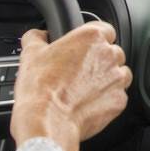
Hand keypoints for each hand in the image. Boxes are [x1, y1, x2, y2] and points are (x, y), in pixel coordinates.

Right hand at [10, 21, 130, 150]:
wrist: (47, 121)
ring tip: (85, 89)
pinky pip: (118, 96)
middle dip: (99, 61)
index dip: (92, 40)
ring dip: (106, 79)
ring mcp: (117, 79)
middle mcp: (109, 55)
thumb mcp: (30, 54)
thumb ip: (37, 37)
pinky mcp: (119, 101)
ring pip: (119, 74)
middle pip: (112, 52)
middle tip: (79, 72)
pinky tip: (89, 103)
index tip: (83, 49)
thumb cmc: (40, 88)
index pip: (104, 29)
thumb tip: (38, 36)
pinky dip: (107, 99)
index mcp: (91, 37)